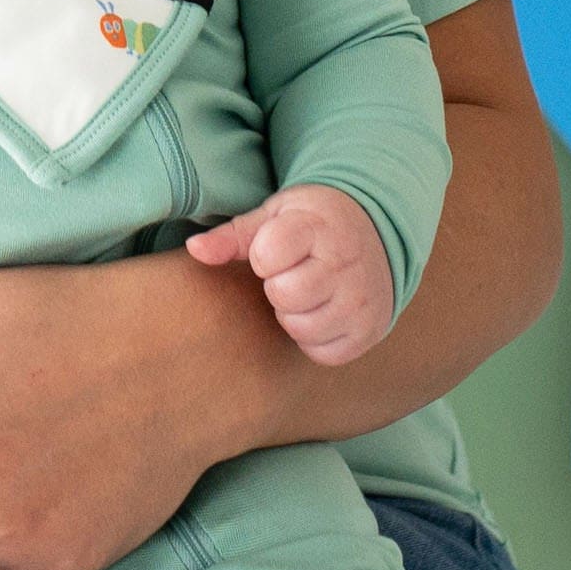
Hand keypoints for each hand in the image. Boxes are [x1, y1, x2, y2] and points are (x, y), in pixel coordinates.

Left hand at [188, 184, 393, 364]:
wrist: (377, 231)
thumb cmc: (313, 224)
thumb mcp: (274, 216)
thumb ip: (232, 236)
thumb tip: (193, 249)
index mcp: (319, 228)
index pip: (266, 257)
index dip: (263, 256)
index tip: (280, 247)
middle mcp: (347, 265)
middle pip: (283, 296)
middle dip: (277, 286)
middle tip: (293, 272)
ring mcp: (362, 301)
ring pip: (301, 328)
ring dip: (293, 314)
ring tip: (307, 290)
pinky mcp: (370, 331)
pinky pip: (323, 353)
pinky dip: (315, 338)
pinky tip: (322, 310)